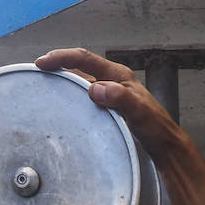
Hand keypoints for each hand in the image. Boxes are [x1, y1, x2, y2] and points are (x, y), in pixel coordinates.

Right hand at [34, 48, 184, 164]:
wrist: (165, 146)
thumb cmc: (156, 128)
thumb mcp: (139, 112)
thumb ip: (120, 98)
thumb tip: (95, 89)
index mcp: (118, 76)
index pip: (85, 59)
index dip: (62, 58)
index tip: (43, 63)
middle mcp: (113, 81)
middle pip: (80, 67)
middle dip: (59, 66)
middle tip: (39, 72)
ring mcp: (111, 94)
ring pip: (82, 81)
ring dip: (65, 81)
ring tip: (46, 87)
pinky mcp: (109, 107)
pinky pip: (86, 97)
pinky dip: (73, 97)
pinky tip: (66, 107)